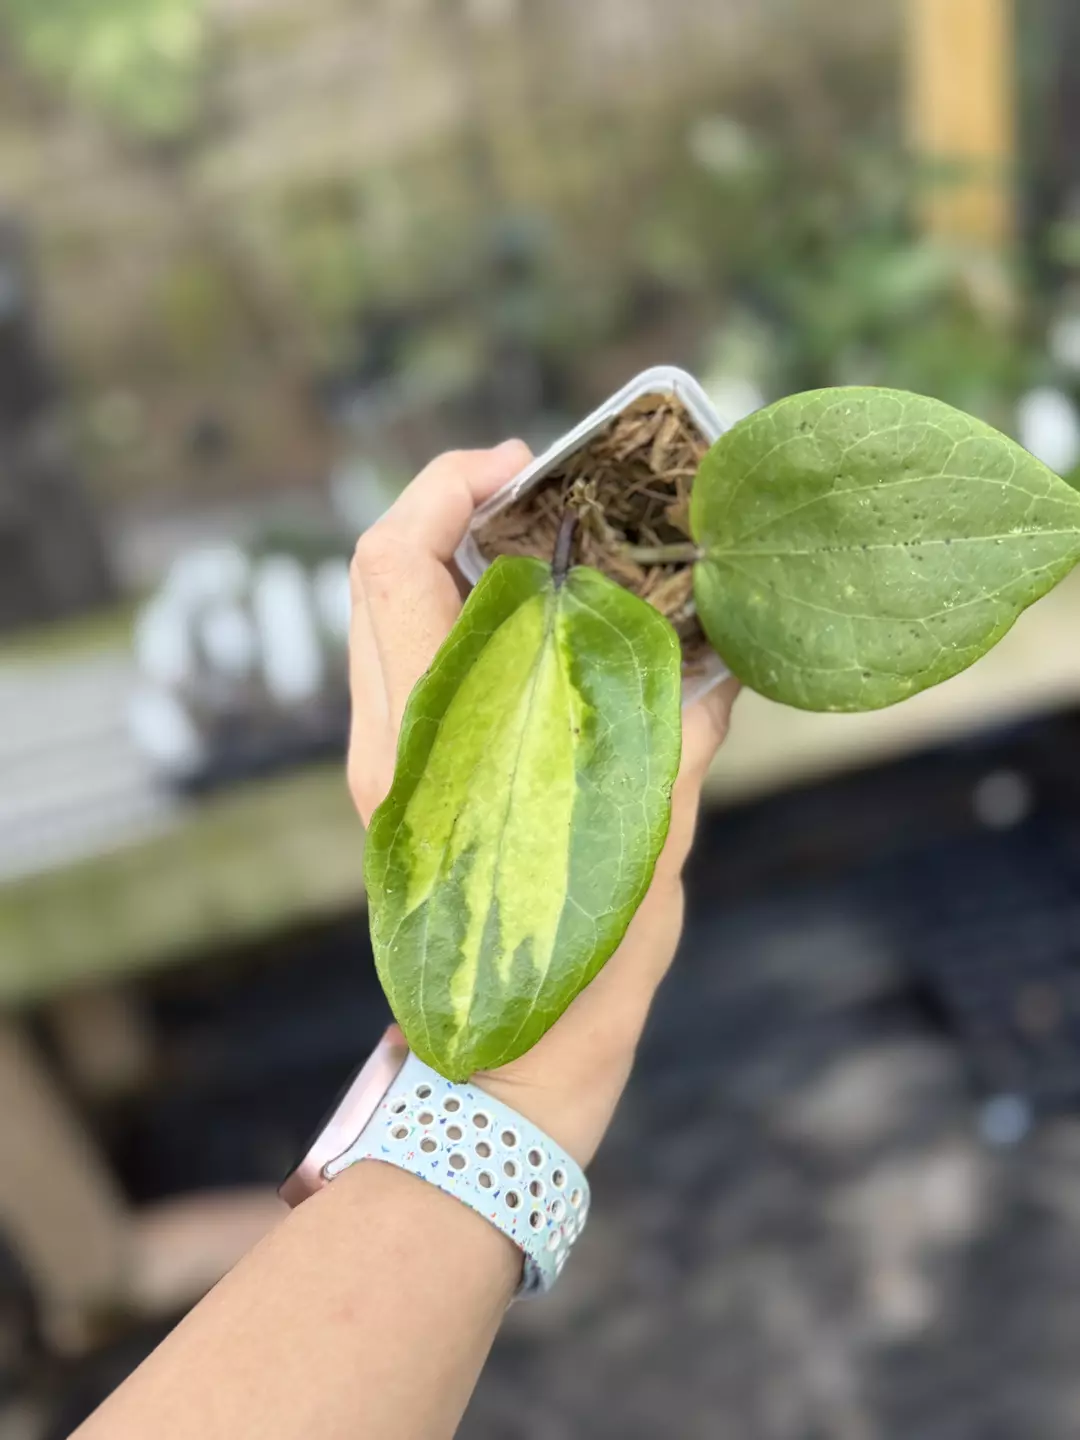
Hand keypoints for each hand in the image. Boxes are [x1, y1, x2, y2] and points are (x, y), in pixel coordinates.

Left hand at [348, 444, 737, 1165]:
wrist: (507, 1072)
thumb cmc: (576, 972)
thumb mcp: (645, 843)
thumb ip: (672, 742)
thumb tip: (712, 673)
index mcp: (427, 743)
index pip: (393, 567)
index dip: (443, 489)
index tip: (518, 463)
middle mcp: (387, 744)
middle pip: (375, 573)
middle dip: (446, 507)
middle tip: (535, 492)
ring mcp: (385, 765)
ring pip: (388, 616)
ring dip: (452, 561)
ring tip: (545, 551)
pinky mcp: (401, 786)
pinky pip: (413, 668)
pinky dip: (461, 622)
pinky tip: (539, 633)